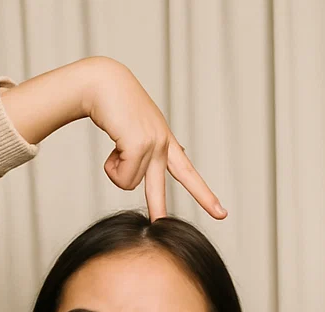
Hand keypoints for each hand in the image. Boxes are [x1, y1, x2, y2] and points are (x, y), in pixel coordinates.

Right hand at [3, 57, 224, 220]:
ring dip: (117, 171)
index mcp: (163, 141)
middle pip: (181, 179)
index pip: (187, 171)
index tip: (221, 212)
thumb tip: (149, 171)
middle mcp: (163, 143)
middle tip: (222, 216)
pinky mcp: (140, 145)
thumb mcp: (134, 131)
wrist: (101, 82)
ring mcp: (154, 144)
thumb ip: (143, 154)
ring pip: (132, 184)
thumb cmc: (112, 104)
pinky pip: (123, 178)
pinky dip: (111, 168)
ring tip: (114, 145)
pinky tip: (111, 144)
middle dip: (197, 201)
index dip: (204, 194)